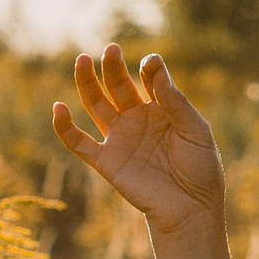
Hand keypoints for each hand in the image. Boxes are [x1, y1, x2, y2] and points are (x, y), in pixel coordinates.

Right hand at [52, 45, 227, 236]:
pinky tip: (58, 108)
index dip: (149, 69)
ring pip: (96, 105)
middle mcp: (137, 119)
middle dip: (113, 67)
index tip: (151, 63)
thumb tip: (154, 67)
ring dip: (87, 83)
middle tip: (110, 49)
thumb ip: (174, 100)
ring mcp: (119, 139)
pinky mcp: (106, 161)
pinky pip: (79, 143)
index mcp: (161, 109)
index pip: (148, 79)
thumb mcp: (195, 130)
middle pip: (118, 86)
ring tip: (82, 60)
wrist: (191, 209)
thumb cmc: (200, 169)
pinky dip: (65, 127)